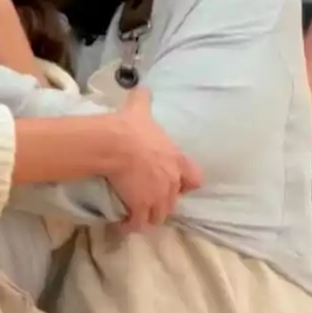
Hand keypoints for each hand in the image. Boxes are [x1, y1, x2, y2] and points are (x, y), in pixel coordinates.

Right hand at [107, 88, 201, 232]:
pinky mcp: (140, 208)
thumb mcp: (140, 108)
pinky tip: (123, 224)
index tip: (177, 185)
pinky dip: (131, 225)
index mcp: (176, 160)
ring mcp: (158, 197)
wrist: (116, 144)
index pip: (195, 179)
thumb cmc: (131, 127)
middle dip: (163, 202)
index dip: (186, 183)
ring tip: (138, 215)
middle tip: (150, 199)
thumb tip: (141, 87)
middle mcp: (171, 182)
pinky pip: (138, 223)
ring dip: (149, 217)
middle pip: (173, 201)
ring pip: (158, 216)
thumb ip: (144, 99)